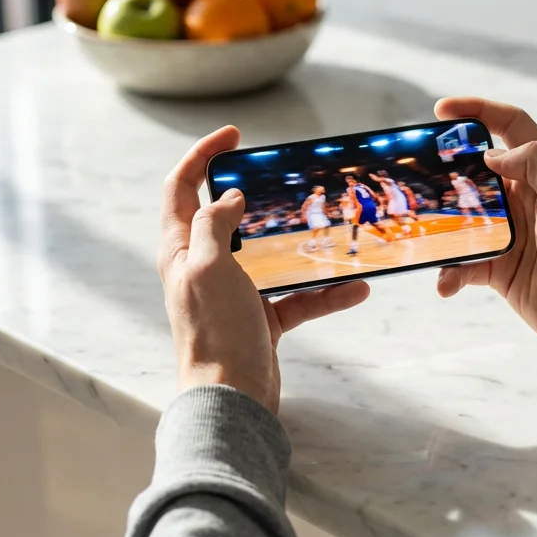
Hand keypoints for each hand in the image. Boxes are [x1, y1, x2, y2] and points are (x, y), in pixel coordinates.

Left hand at [159, 126, 370, 412]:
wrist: (231, 402)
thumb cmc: (214, 333)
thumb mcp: (208, 267)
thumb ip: (214, 225)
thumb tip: (228, 199)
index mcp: (180, 250)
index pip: (181, 187)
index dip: (203, 154)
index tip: (237, 135)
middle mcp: (203, 268)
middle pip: (226, 217)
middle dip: (257, 193)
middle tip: (287, 175)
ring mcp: (233, 295)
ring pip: (268, 255)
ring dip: (299, 242)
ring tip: (329, 223)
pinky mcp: (261, 321)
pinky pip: (297, 297)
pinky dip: (325, 292)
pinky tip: (356, 287)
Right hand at [434, 98, 536, 361]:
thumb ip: (535, 162)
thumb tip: (492, 155)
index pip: (509, 126)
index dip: (477, 111)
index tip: (441, 110)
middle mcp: (525, 198)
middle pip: (476, 171)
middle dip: (445, 170)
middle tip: (417, 175)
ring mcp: (510, 234)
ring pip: (463, 218)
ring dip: (441, 226)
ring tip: (422, 233)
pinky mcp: (500, 269)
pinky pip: (464, 263)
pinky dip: (451, 272)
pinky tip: (446, 284)